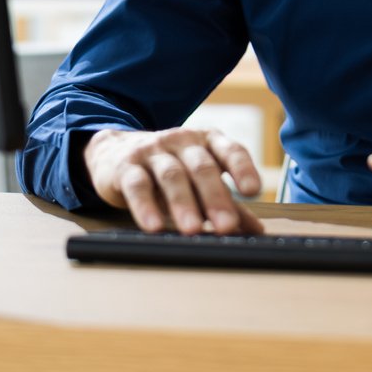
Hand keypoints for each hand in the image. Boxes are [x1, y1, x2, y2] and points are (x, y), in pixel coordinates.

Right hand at [83, 127, 264, 235]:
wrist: (115, 152)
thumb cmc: (168, 168)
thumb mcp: (198, 180)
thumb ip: (227, 202)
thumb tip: (256, 230)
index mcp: (207, 142)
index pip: (230, 150)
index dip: (243, 168)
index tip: (253, 191)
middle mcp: (182, 141)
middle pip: (202, 167)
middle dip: (215, 197)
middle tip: (226, 226)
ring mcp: (154, 151)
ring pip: (171, 175)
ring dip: (183, 203)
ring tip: (192, 229)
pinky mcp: (126, 166)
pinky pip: (138, 185)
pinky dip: (145, 206)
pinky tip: (153, 226)